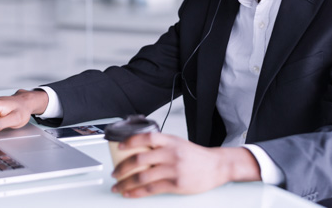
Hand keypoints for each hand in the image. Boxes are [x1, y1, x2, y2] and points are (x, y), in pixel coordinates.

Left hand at [111, 132, 260, 197]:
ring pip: (143, 177)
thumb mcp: (178, 143)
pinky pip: (152, 189)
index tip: (119, 148)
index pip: (146, 138)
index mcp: (170, 141)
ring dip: (126, 183)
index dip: (130, 141)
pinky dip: (137, 192)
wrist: (216, 166)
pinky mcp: (176, 184)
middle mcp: (171, 153)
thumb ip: (160, 145)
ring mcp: (173, 169)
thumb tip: (137, 150)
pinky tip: (130, 193)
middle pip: (140, 160)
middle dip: (122, 168)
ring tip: (118, 186)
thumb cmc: (196, 156)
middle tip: (114, 173)